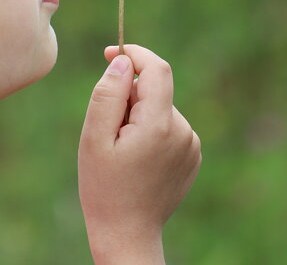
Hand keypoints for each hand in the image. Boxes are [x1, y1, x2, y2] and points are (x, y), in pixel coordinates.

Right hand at [77, 44, 201, 263]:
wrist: (127, 233)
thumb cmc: (103, 187)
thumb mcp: (94, 138)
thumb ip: (108, 94)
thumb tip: (122, 61)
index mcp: (159, 125)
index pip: (156, 68)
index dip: (134, 54)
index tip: (110, 53)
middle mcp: (183, 131)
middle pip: (155, 90)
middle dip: (129, 96)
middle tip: (107, 128)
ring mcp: (192, 145)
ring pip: (160, 108)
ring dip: (139, 116)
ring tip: (121, 150)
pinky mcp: (193, 156)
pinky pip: (169, 127)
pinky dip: (151, 130)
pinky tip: (137, 159)